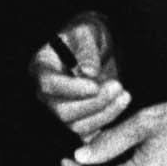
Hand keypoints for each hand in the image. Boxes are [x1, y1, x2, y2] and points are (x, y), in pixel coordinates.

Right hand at [30, 14, 130, 139]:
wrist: (96, 47)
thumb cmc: (88, 35)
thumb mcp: (87, 32)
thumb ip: (87, 50)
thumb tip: (88, 72)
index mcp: (42, 68)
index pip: (49, 85)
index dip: (71, 89)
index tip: (95, 85)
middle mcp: (47, 94)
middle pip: (62, 111)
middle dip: (93, 103)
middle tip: (118, 87)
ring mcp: (61, 109)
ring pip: (77, 125)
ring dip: (105, 113)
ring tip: (124, 94)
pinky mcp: (78, 120)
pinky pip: (89, 133)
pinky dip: (106, 123)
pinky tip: (121, 105)